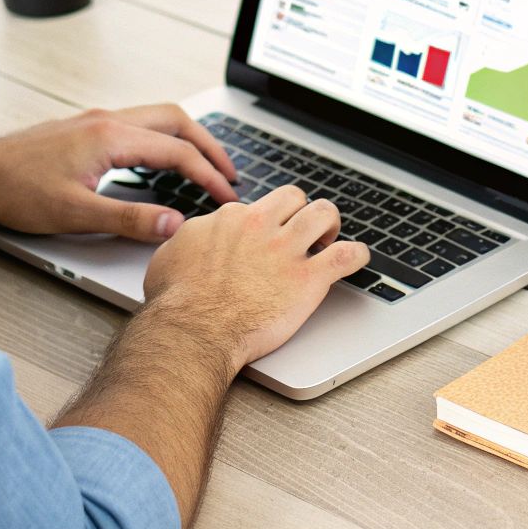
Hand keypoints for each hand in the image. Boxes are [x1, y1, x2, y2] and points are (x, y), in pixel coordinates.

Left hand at [0, 105, 237, 240]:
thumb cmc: (15, 190)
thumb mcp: (75, 214)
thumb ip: (129, 219)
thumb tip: (173, 224)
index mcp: (111, 137)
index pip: (177, 153)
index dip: (208, 176)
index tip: (226, 197)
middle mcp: (108, 120)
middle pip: (177, 121)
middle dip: (209, 147)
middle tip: (229, 174)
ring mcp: (97, 121)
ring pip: (159, 118)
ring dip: (187, 140)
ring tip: (205, 166)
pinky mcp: (87, 128)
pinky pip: (140, 125)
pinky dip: (164, 140)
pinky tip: (162, 162)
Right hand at [143, 185, 370, 368]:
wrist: (192, 330)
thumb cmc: (177, 301)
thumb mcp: (169, 255)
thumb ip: (189, 239)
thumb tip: (191, 236)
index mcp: (231, 219)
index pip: (257, 207)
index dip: (263, 223)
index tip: (264, 238)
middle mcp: (261, 226)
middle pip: (295, 197)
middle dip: (302, 211)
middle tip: (303, 232)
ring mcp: (286, 250)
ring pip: (324, 213)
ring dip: (331, 224)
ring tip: (329, 240)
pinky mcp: (308, 279)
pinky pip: (347, 255)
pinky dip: (358, 255)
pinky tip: (358, 259)